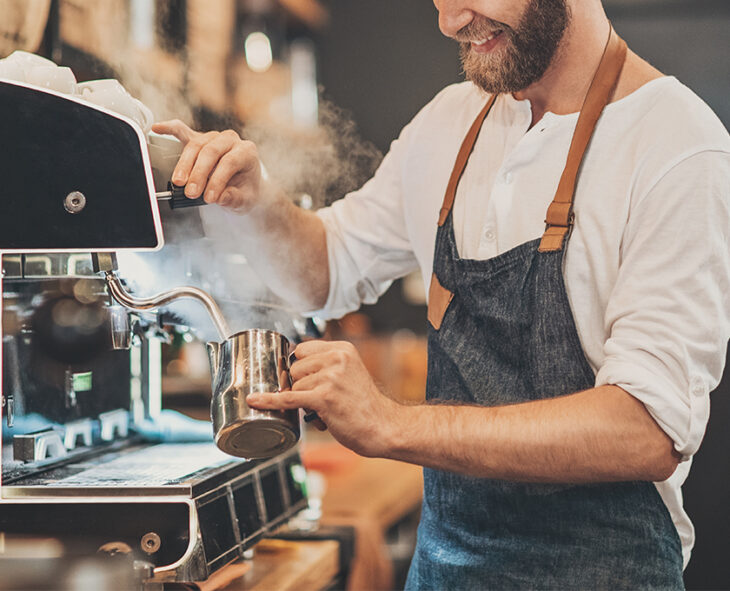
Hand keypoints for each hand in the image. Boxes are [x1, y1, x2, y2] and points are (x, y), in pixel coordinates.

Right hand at [151, 120, 261, 213]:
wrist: (243, 186)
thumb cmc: (244, 191)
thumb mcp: (246, 200)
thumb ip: (235, 198)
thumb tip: (221, 197)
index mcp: (246, 151)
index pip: (229, 162)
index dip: (217, 180)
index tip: (209, 198)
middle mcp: (231, 140)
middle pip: (210, 151)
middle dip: (198, 173)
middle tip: (190, 192)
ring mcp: (213, 137)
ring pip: (196, 145)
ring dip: (184, 164)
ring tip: (179, 182)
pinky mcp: (198, 139)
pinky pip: (183, 131)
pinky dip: (170, 129)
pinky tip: (158, 129)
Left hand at [247, 340, 402, 457]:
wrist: (383, 427)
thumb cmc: (365, 405)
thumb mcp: (350, 372)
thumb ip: (326, 365)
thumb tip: (292, 368)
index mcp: (342, 349)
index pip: (301, 349)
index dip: (299, 367)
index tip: (305, 380)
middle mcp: (337, 359)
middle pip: (294, 368)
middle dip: (300, 385)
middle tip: (321, 399)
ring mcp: (330, 377)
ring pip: (293, 386)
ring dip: (303, 401)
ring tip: (326, 410)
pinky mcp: (324, 398)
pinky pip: (288, 398)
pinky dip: (269, 400)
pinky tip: (255, 401)